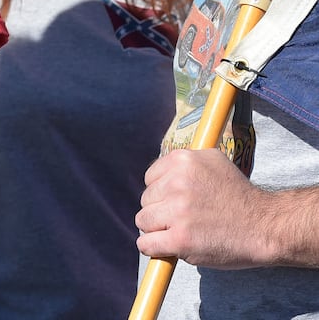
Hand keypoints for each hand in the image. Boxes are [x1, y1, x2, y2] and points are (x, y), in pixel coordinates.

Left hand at [136, 148, 274, 267]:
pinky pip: (146, 244)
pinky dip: (153, 248)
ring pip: (143, 221)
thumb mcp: (214, 162)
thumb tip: (158, 171)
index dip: (163, 193)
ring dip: (157, 230)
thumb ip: (184, 163)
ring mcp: (177, 212)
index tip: (179, 201)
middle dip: (161, 211)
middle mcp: (177, 183)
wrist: (266, 227)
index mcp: (183, 161)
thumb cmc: (240, 197)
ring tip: (181, 232)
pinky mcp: (180, 239)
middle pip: (146, 200)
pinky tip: (168, 247)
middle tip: (186, 219)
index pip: (150, 178)